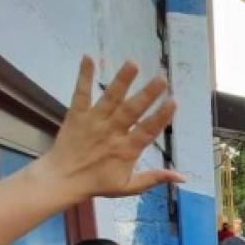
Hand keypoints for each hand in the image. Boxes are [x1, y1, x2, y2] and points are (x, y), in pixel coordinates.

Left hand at [35, 57, 184, 200]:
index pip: (147, 130)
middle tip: (161, 78)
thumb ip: (154, 178)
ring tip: (133, 63)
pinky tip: (89, 58)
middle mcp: (111, 132)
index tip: (173, 101)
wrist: (62, 180)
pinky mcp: (77, 115)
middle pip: (131, 111)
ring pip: (110, 99)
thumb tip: (182, 178)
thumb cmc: (97, 183)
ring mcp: (93, 122)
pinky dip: (84, 77)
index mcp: (126, 150)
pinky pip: (81, 94)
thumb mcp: (128, 187)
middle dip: (147, 94)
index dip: (161, 116)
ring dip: (122, 80)